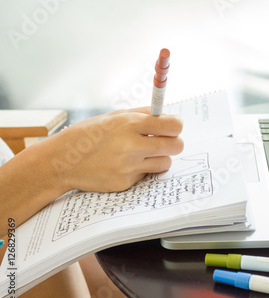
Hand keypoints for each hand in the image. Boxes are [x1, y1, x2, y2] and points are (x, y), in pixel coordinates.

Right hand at [38, 107, 183, 191]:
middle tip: (165, 141)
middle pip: (176, 146)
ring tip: (144, 153)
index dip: (177, 125)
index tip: (173, 126)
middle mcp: (131, 146)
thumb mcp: (114, 116)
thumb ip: (142, 114)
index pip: (172, 125)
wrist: (63, 161)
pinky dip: (143, 169)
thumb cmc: (89, 135)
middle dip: (175, 142)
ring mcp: (129, 166)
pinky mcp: (126, 182)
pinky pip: (148, 174)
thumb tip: (167, 114)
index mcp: (129, 124)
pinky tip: (126, 164)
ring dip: (160, 157)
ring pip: (166, 162)